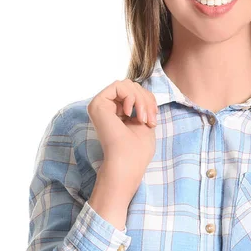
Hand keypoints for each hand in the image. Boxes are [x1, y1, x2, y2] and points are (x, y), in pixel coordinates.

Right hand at [87, 79, 157, 193]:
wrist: (126, 165)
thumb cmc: (137, 150)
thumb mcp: (145, 120)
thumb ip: (142, 103)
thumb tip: (144, 91)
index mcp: (117, 112)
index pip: (136, 93)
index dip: (149, 101)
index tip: (153, 121)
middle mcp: (107, 108)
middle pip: (132, 86)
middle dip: (147, 100)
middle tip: (149, 121)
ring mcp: (101, 105)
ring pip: (127, 85)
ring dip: (141, 99)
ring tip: (142, 119)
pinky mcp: (97, 104)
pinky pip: (118, 85)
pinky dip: (130, 96)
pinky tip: (130, 114)